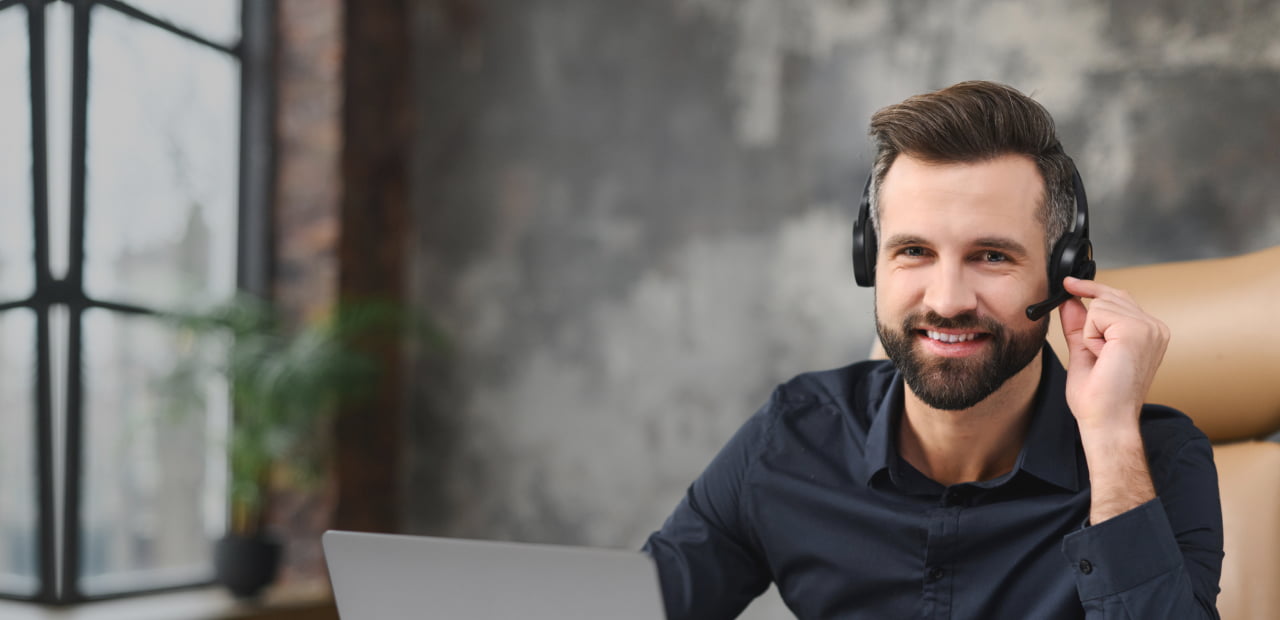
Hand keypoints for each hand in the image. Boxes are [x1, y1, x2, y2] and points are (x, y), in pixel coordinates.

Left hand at [1058, 277, 1170, 432]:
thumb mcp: (1084, 352)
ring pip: (1100, 305)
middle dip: (1090, 324)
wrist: (1107, 420)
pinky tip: (1104, 356)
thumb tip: (1070, 300)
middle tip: (1097, 354)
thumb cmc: (1099, 398)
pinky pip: (1097, 313)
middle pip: (1109, 297)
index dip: (1092, 290)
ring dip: (1090, 334)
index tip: (1069, 284)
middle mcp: (1154, 327)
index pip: (1119, 298)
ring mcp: (1149, 327)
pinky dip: (1091, 336)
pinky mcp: (1137, 329)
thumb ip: (1078, 325)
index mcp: (1149, 333)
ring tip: (1104, 359)